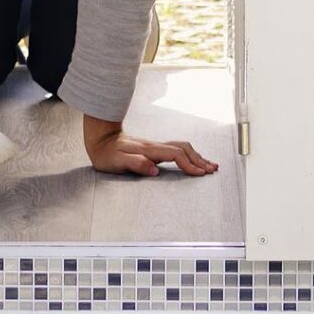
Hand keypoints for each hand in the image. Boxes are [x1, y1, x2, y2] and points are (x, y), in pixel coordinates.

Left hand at [83, 115, 219, 176]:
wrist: (101, 139)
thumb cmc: (107, 153)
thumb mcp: (117, 162)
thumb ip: (136, 164)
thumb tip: (154, 169)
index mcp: (149, 150)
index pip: (176, 155)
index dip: (189, 165)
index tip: (200, 174)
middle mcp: (155, 146)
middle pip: (184, 149)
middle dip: (200, 159)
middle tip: (213, 169)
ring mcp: (155, 146)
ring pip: (182, 147)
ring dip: (197, 155)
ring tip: (209, 164)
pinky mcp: (154, 149)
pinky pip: (176, 149)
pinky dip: (188, 154)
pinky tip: (191, 159)